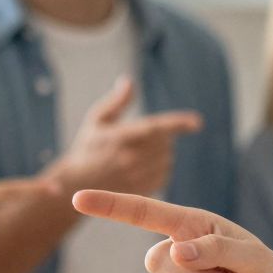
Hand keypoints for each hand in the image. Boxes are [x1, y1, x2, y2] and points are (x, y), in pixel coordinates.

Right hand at [52, 77, 201, 196]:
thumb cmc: (87, 148)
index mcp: (120, 137)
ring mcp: (136, 177)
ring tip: (143, 150)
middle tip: (146, 136)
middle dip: (162, 136)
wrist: (75, 186)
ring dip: (163, 151)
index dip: (178, 124)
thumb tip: (129, 81)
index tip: (196, 122)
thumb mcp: (96, 121)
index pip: (155, 127)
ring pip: (167, 159)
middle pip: (164, 142)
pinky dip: (161, 167)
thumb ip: (116, 102)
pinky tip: (146, 164)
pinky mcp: (141, 192)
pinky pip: (164, 175)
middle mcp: (129, 158)